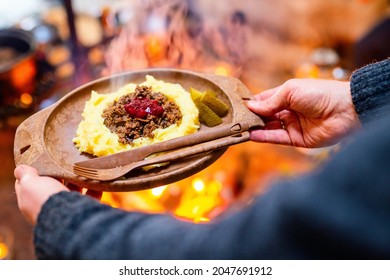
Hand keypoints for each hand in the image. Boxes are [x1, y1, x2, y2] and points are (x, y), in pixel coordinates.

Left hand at [14, 165, 102, 224]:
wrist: (67, 217)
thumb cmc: (45, 198)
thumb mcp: (29, 183)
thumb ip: (24, 174)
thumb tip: (20, 168)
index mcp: (30, 200)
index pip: (28, 184)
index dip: (32, 172)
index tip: (40, 160)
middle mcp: (47, 205)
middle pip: (52, 186)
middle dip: (59, 174)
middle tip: (64, 160)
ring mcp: (66, 208)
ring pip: (72, 191)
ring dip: (77, 180)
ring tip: (81, 167)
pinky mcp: (82, 210)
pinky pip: (89, 196)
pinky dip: (93, 187)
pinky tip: (94, 178)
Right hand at [246, 79, 360, 147]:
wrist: (346, 109)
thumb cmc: (319, 93)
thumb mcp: (291, 91)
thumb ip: (271, 101)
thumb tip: (251, 107)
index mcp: (287, 96)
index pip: (264, 100)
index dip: (252, 104)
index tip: (236, 107)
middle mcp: (288, 111)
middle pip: (264, 115)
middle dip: (251, 118)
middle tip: (234, 120)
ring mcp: (292, 125)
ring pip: (268, 128)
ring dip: (255, 128)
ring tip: (239, 129)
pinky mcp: (297, 139)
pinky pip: (277, 138)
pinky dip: (264, 137)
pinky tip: (252, 135)